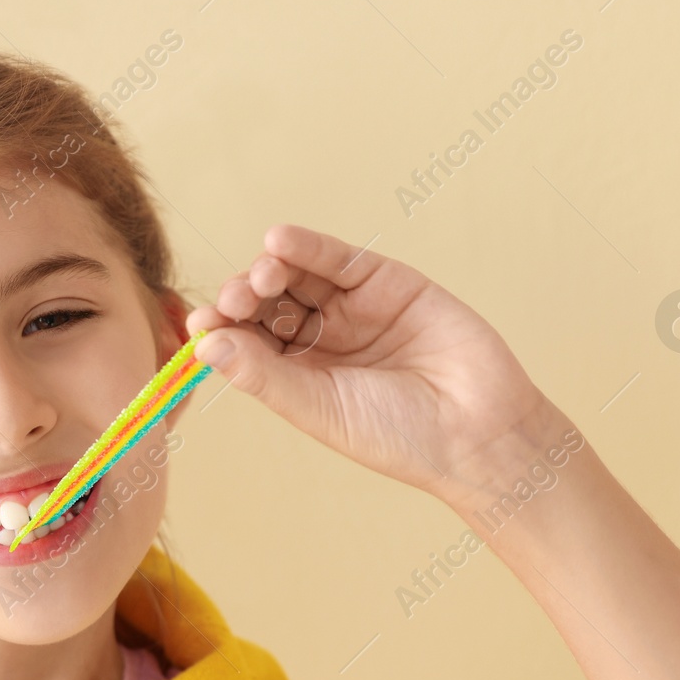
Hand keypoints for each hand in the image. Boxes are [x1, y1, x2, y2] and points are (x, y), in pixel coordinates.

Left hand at [185, 224, 558, 503]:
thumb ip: (263, 375)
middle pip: (266, 304)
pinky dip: (308, 247)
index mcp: (297, 375)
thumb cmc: (399, 436)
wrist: (479, 432)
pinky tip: (280, 242)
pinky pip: (339, 259)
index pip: (246, 341)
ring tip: (262, 275)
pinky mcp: (387, 282)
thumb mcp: (319, 408)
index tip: (201, 324)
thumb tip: (203, 344)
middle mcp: (320, 339)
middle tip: (236, 301)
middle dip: (244, 297)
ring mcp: (352, 308)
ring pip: (297, 277)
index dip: (222, 328)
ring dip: (271, 269)